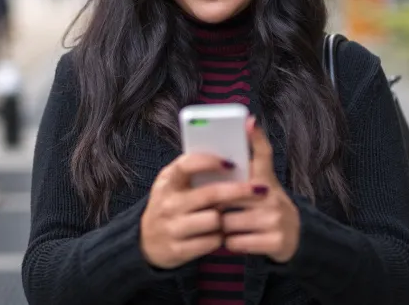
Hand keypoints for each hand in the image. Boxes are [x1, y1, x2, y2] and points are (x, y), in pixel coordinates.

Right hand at [140, 153, 261, 268]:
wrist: (147, 241)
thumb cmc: (171, 205)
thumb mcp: (175, 185)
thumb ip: (195, 172)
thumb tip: (232, 159)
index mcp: (167, 181)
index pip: (187, 165)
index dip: (209, 162)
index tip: (231, 163)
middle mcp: (167, 203)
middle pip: (211, 194)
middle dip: (239, 191)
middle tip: (261, 189)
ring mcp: (171, 227)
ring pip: (214, 220)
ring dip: (226, 219)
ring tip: (226, 217)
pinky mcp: (177, 249)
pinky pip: (211, 241)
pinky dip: (219, 238)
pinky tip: (217, 234)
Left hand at [222, 117, 300, 262]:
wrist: (295, 237)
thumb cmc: (266, 206)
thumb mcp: (261, 183)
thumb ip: (248, 163)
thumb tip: (248, 123)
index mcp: (266, 179)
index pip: (263, 153)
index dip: (256, 138)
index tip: (249, 122)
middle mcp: (273, 196)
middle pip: (230, 195)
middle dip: (218, 204)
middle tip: (217, 208)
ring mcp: (275, 219)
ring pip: (228, 221)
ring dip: (223, 227)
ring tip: (231, 225)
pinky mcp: (276, 241)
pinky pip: (235, 242)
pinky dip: (231, 243)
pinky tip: (239, 239)